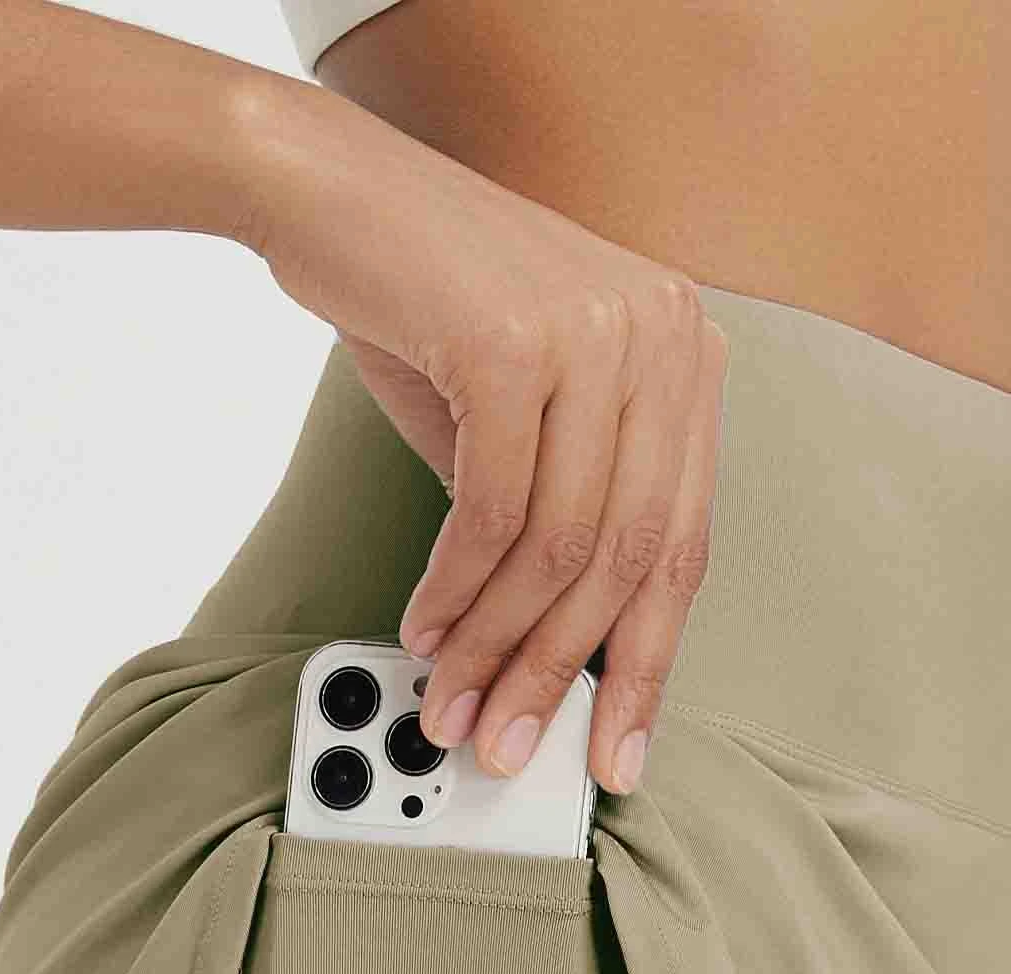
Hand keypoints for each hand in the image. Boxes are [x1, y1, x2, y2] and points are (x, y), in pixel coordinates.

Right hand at [232, 80, 727, 795]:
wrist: (325, 186)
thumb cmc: (424, 305)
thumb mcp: (524, 413)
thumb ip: (561, 515)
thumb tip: (558, 660)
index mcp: (685, 354)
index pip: (682, 542)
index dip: (648, 661)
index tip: (618, 747)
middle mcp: (662, 334)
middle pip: (630, 557)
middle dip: (564, 674)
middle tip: (515, 749)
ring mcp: (596, 332)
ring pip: (561, 548)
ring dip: (498, 647)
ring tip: (456, 705)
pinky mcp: (514, 342)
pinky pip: (491, 512)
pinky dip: (454, 591)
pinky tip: (428, 630)